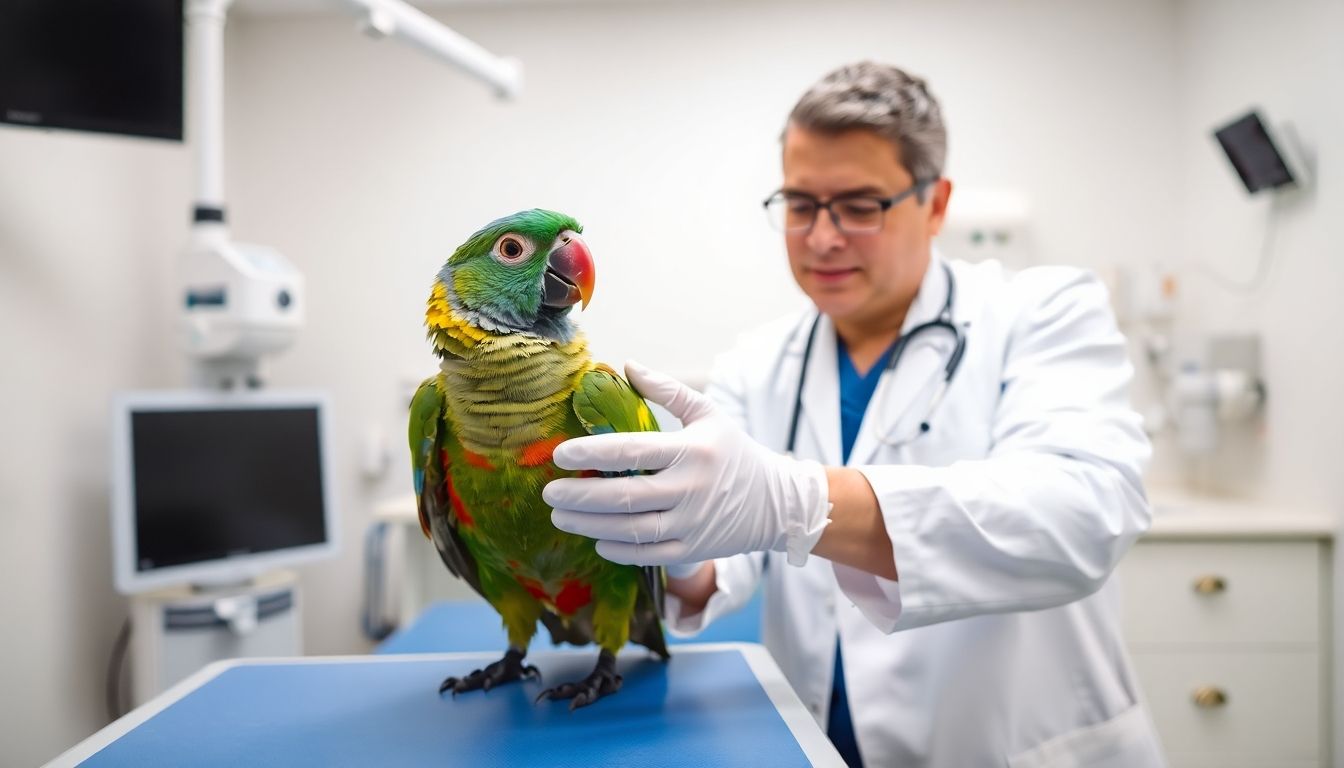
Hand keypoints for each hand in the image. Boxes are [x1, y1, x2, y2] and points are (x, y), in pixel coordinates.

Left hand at [544, 361, 830, 566]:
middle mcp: (690, 488)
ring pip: (631, 529)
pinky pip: (649, 555)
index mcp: (691, 450)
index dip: (591, 453)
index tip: (560, 454)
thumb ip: (667, 390)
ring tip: (561, 516)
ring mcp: (692, 523)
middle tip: (550, 492)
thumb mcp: (708, 414)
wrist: (777, 503)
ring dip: (590, 525)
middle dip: (580, 495)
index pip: (631, 451)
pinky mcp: (693, 549)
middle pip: (624, 495)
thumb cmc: (735, 453)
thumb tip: (627, 365)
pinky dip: (619, 550)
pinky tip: (597, 540)